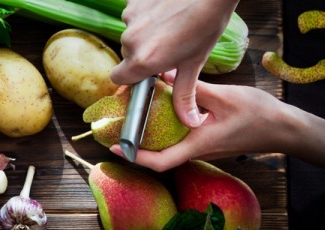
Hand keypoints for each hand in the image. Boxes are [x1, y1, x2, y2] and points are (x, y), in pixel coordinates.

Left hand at [109, 72, 324, 171]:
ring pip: (168, 148)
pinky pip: (178, 141)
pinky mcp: (206, 142)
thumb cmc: (258, 115)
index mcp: (197, 145)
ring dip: (150, 137)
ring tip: (132, 118)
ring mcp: (201, 149)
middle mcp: (196, 151)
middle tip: (117, 127)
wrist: (283, 128)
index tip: (116, 147)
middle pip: (158, 156)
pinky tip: (158, 113)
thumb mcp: (223, 97)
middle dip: (136, 145)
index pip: (160, 162)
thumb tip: (165, 77)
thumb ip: (192, 89)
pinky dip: (164, 130)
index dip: (135, 157)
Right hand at [110, 0, 238, 126]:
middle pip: (127, 55)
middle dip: (142, 54)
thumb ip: (185, 95)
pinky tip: (164, 11)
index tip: (145, 73)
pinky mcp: (132, 1)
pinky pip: (133, 15)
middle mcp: (131, 41)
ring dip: (145, 34)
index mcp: (143, 61)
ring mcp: (130, 19)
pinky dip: (145, 15)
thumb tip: (190, 122)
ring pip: (131, 34)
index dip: (131, 77)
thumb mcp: (195, 63)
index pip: (118, 78)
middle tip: (166, 47)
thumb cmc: (206, 25)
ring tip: (169, 26)